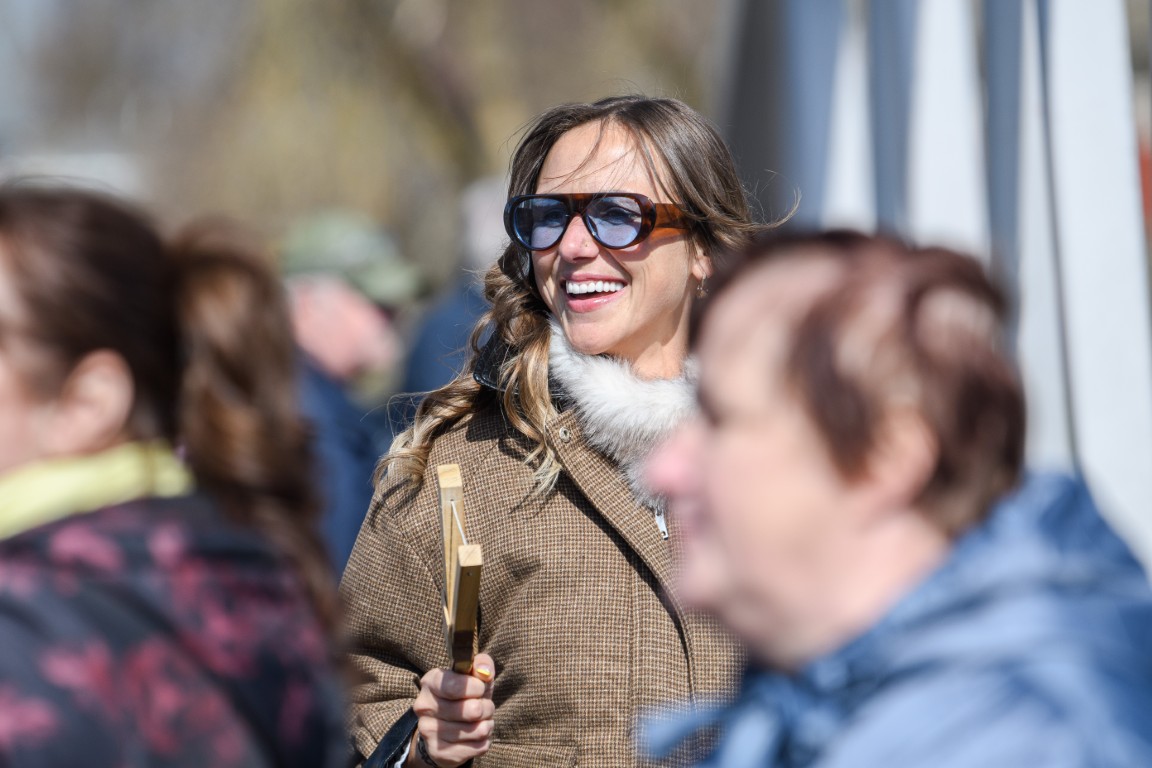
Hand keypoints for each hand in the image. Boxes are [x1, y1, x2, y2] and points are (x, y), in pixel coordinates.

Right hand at [410, 653, 495, 767]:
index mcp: (430, 682)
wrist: (444, 728)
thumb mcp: (473, 677)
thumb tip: (485, 671)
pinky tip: (477, 735)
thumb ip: (481, 666)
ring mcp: (429, 731)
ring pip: (477, 730)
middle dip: (487, 707)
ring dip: (487, 724)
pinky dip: (485, 740)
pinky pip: (478, 747)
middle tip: (484, 706)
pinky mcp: (439, 752)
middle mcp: (424, 707)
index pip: (455, 686)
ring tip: (481, 720)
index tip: (481, 687)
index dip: (476, 687)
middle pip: (472, 710)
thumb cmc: (463, 696)